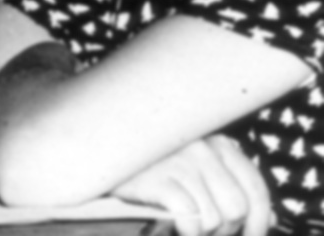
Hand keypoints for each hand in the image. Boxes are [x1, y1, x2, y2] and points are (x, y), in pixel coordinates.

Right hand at [110, 135, 273, 235]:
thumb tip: (269, 218)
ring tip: (187, 230)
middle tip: (207, 234)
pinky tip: (175, 229)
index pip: (255, 187)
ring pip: (215, 217)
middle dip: (227, 231)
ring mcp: (179, 162)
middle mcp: (203, 148)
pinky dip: (187, 232)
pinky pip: (190, 218)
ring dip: (203, 233)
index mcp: (218, 143)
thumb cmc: (151, 164)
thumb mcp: (195, 168)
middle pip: (237, 207)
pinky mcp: (157, 178)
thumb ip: (231, 186)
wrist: (98, 151)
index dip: (260, 220)